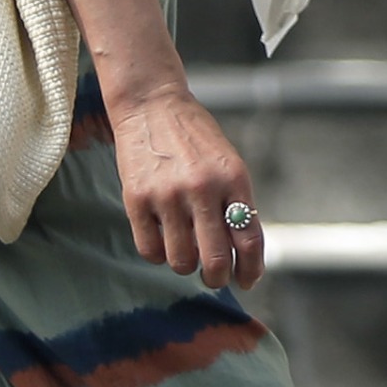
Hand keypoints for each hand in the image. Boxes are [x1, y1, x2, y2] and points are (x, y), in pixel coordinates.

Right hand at [109, 88, 263, 289]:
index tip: (248, 281)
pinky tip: (163, 239)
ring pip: (180, 261)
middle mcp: (202, 187)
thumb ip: (235, 204)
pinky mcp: (136, 199)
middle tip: (215, 277)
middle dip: (218, 278)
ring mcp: (167, 194)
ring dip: (186, 265)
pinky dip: (158, 254)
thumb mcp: (228, 163)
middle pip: (216, 259)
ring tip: (186, 249)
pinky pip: (149, 251)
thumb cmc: (196, 139)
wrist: (152, 105)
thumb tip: (241, 256)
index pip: (249, 238)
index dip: (251, 268)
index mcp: (233, 178)